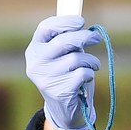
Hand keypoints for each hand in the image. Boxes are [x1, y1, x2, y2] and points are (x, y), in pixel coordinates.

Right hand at [25, 15, 102, 129]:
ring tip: (92, 65)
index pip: (46, 28)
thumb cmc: (65, 74)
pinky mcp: (59, 91)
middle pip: (63, 42)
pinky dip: (89, 73)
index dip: (64, 22)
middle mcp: (36, 63)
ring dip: (90, 60)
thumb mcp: (62, 55)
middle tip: (96, 37)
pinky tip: (86, 78)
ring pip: (76, 58)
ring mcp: (46, 78)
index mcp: (34, 50)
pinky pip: (82, 73)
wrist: (64, 108)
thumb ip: (67, 39)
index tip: (81, 21)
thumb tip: (82, 24)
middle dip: (84, 37)